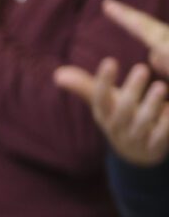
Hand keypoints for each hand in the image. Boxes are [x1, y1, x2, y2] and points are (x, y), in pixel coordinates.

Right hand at [57, 0, 168, 167]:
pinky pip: (161, 137)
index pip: (99, 99)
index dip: (103, 82)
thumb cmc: (122, 118)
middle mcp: (117, 128)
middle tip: (141, 68)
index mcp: (105, 115)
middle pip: (121, 111)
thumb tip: (58, 74)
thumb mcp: (105, 104)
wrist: (137, 155)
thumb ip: (85, 87)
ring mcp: (135, 139)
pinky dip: (166, 124)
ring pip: (141, 124)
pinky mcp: (154, 148)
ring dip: (151, 106)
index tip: (110, 61)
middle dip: (131, 91)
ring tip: (161, 86)